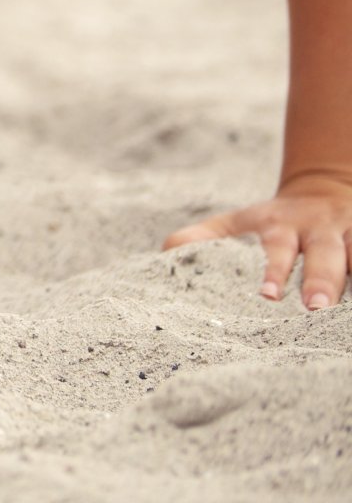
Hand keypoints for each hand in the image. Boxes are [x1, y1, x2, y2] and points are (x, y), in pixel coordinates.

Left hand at [161, 174, 351, 310]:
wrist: (325, 188)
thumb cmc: (274, 218)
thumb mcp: (239, 221)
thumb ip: (206, 235)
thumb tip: (168, 249)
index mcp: (282, 225)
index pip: (278, 248)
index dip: (274, 271)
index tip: (268, 296)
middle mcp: (320, 230)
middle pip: (325, 255)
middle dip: (322, 280)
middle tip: (315, 308)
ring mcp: (351, 235)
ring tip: (348, 314)